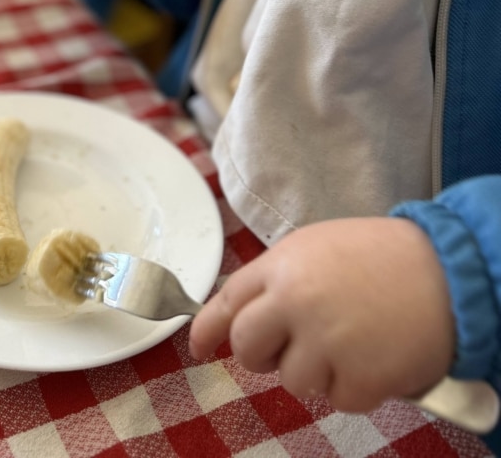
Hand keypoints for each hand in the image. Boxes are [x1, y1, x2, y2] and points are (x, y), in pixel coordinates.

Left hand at [189, 218, 455, 412]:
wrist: (449, 268)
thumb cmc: (383, 256)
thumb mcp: (316, 248)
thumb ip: (277, 279)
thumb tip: (243, 314)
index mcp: (281, 266)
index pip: (226, 302)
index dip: (207, 329)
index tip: (198, 347)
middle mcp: (294, 302)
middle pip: (247, 348)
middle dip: (262, 356)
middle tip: (292, 350)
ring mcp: (326, 340)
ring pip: (292, 381)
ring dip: (318, 372)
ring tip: (351, 343)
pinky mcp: (360, 375)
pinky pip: (338, 399)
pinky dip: (356, 388)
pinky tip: (375, 358)